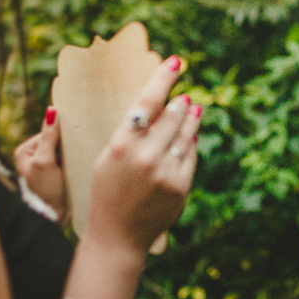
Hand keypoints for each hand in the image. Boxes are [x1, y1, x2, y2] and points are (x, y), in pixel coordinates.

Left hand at [14, 107, 67, 223]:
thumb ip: (49, 136)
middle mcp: (33, 157)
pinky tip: (80, 166)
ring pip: (64, 150)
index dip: (62, 134)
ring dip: (73, 153)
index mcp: (25, 151)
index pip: (48, 132)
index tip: (76, 137)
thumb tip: (52, 111)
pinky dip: (74, 161)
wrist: (53, 218)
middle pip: (56, 141)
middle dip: (68, 145)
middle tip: (77, 152)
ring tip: (78, 161)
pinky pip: (68, 161)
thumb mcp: (45, 161)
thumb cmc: (45, 190)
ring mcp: (45, 166)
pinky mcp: (56, 175)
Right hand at [84, 56, 201, 256]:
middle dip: (179, 102)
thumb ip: (130, 134)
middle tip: (183, 95)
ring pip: (185, 134)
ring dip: (190, 118)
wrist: (117, 236)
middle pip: (172, 115)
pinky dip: (190, 144)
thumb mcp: (107, 158)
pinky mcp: (180, 187)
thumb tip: (158, 108)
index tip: (177, 61)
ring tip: (192, 107)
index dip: (164, 78)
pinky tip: (189, 137)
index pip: (147, 102)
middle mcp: (145, 156)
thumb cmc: (107, 192)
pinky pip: (190, 157)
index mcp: (121, 144)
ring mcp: (165, 172)